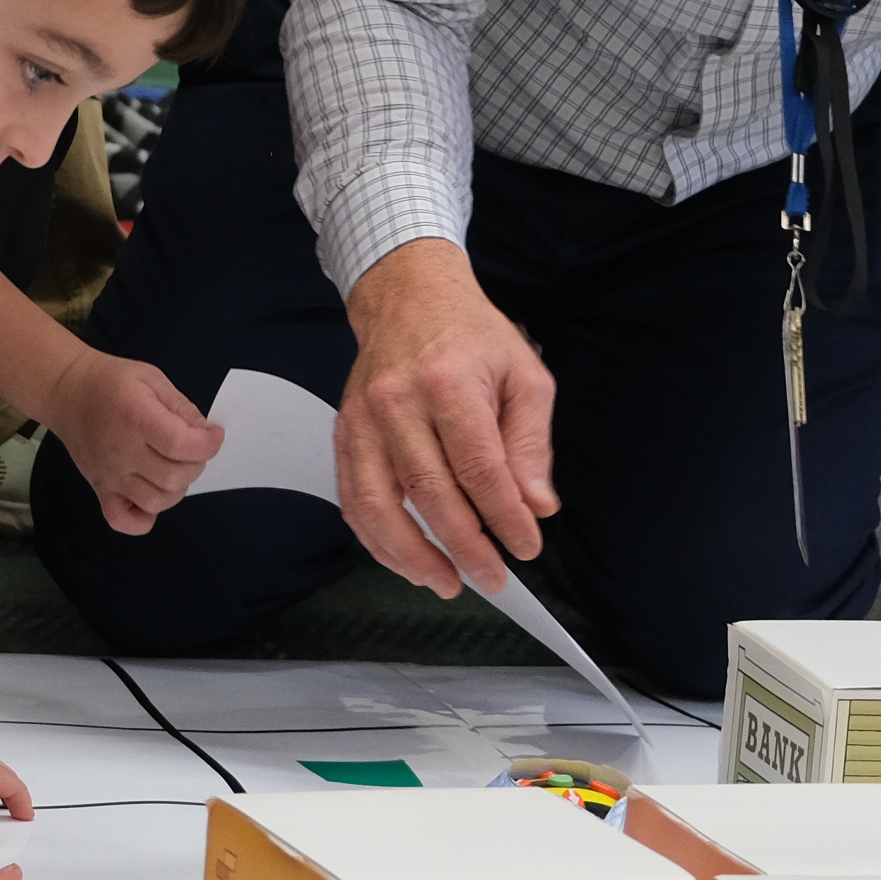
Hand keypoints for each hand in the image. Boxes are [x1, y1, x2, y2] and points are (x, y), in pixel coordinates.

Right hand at [40, 347, 224, 533]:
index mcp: (136, 416)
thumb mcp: (152, 378)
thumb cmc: (111, 381)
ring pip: (155, 501)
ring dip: (176, 489)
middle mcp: (122, 450)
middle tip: (192, 449)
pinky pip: (122, 521)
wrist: (67, 392)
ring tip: (173, 468)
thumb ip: (181, 407)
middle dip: (196, 464)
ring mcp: (109, 475)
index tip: (212, 435)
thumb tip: (204, 433)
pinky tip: (149, 496)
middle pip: (174, 477)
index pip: (181, 444)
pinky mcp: (99, 489)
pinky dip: (142, 518)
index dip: (208, 444)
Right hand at [335, 239, 556, 598]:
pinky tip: (407, 560)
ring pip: (379, 507)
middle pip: (430, 493)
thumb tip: (536, 506)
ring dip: (412, 556)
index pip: (479, 468)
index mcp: (448, 383)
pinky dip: (378, 540)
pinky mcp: (344, 434)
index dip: (504, 517)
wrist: (409, 298)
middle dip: (465, 547)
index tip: (525, 547)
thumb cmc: (471, 336)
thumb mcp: (524, 375)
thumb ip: (531, 443)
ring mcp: (362, 421)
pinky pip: (353, 501)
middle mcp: (397, 403)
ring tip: (447, 582)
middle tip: (493, 577)